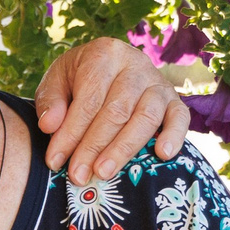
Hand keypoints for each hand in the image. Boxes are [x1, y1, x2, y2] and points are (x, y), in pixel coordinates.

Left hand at [33, 37, 190, 184]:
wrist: (109, 64)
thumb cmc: (79, 78)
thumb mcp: (57, 81)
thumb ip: (50, 101)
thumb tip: (49, 126)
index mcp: (104, 54)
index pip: (88, 99)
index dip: (71, 132)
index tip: (55, 160)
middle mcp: (135, 65)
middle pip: (116, 111)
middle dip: (94, 146)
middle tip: (78, 175)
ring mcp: (158, 82)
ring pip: (146, 117)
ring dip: (124, 149)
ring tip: (103, 173)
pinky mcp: (174, 99)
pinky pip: (180, 118)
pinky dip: (174, 136)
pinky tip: (162, 155)